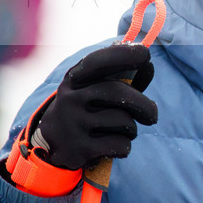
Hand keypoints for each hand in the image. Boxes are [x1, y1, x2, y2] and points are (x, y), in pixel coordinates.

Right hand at [36, 43, 157, 170]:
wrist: (50, 147)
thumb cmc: (85, 110)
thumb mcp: (92, 89)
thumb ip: (119, 77)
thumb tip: (149, 67)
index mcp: (74, 80)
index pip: (97, 61)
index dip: (123, 54)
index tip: (146, 54)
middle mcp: (70, 98)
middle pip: (118, 93)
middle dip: (144, 105)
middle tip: (152, 115)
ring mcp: (72, 124)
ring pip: (123, 121)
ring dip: (132, 129)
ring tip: (124, 131)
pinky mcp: (78, 148)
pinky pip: (119, 144)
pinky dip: (125, 146)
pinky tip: (116, 147)